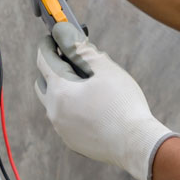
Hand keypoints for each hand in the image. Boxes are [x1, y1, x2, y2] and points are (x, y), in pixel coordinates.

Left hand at [33, 23, 176, 179]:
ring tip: (84, 80)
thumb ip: (83, 50)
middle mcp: (54, 112)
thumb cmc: (123, 104)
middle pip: (43, 82)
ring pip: (54, 103)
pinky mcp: (72, 141)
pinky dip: (72, 106)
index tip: (54, 34)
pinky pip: (65, 119)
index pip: (44, 60)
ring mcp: (62, 129)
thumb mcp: (105, 69)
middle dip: (52, 67)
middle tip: (70, 56)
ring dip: (62, 88)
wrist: (136, 144)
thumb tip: (66, 35)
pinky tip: (92, 103)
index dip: (48, 44)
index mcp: (59, 91)